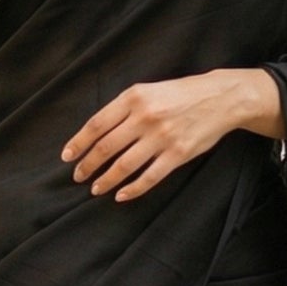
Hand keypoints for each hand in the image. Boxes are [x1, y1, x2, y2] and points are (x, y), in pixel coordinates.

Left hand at [61, 68, 281, 200]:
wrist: (219, 98)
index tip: (67, 157)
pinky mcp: (178, 154)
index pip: (97, 124)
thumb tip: (96, 133)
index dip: (79, 143)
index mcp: (134, 97)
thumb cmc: (179, 94)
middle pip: (106, 147)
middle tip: (78, 176)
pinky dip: (133, 189)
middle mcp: (145, 117)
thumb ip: (124, 108)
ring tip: (96, 188)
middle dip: (88, 165)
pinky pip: (150, 177)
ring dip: (106, 180)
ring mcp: (162, 137)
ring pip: (125, 165)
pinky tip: (121, 195)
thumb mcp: (148, 90)